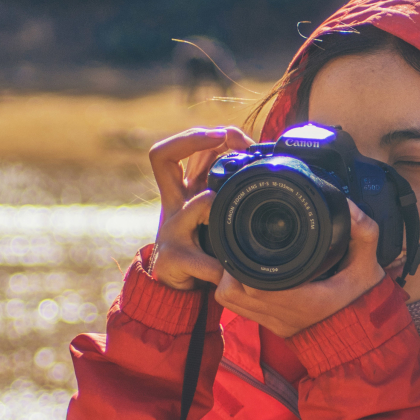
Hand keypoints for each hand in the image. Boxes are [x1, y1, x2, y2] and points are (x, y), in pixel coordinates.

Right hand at [146, 126, 252, 289]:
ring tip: (226, 211)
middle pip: (162, 156)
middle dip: (190, 140)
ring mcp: (171, 230)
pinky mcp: (173, 259)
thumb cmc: (201, 243)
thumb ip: (224, 188)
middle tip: (220, 136)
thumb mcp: (211, 212)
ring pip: (191, 205)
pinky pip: (200, 260)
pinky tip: (229, 271)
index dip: (199, 136)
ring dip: (211, 205)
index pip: (179, 150)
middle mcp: (173, 203)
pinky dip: (218, 267)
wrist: (174, 285)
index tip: (227, 134)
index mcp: (182, 190)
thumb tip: (256, 162)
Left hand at [214, 201, 390, 339]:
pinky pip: (237, 308)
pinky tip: (244, 273)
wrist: (360, 333)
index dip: (243, 260)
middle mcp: (284, 315)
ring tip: (241, 256)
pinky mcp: (270, 325)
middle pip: (232, 290)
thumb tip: (349, 208)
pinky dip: (233, 289)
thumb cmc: (362, 300)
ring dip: (228, 277)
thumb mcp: (367, 264)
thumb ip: (364, 232)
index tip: (247, 238)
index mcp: (304, 301)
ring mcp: (274, 322)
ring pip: (229, 299)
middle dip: (230, 264)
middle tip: (239, 242)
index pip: (254, 284)